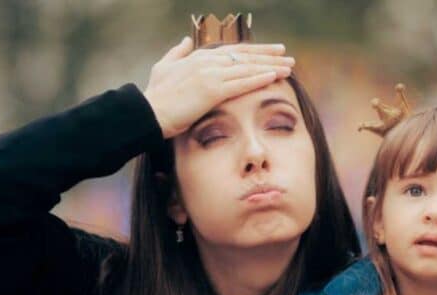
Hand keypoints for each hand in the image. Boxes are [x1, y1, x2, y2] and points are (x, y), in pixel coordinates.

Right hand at [143, 37, 294, 137]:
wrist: (148, 113)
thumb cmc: (155, 96)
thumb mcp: (163, 68)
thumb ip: (177, 52)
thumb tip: (185, 40)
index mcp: (198, 57)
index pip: (233, 52)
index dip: (253, 51)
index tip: (269, 51)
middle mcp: (206, 61)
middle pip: (244, 56)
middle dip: (268, 56)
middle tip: (287, 57)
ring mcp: (210, 74)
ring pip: (247, 68)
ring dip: (270, 67)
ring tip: (288, 68)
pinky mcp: (211, 90)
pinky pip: (241, 82)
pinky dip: (259, 78)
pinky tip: (274, 76)